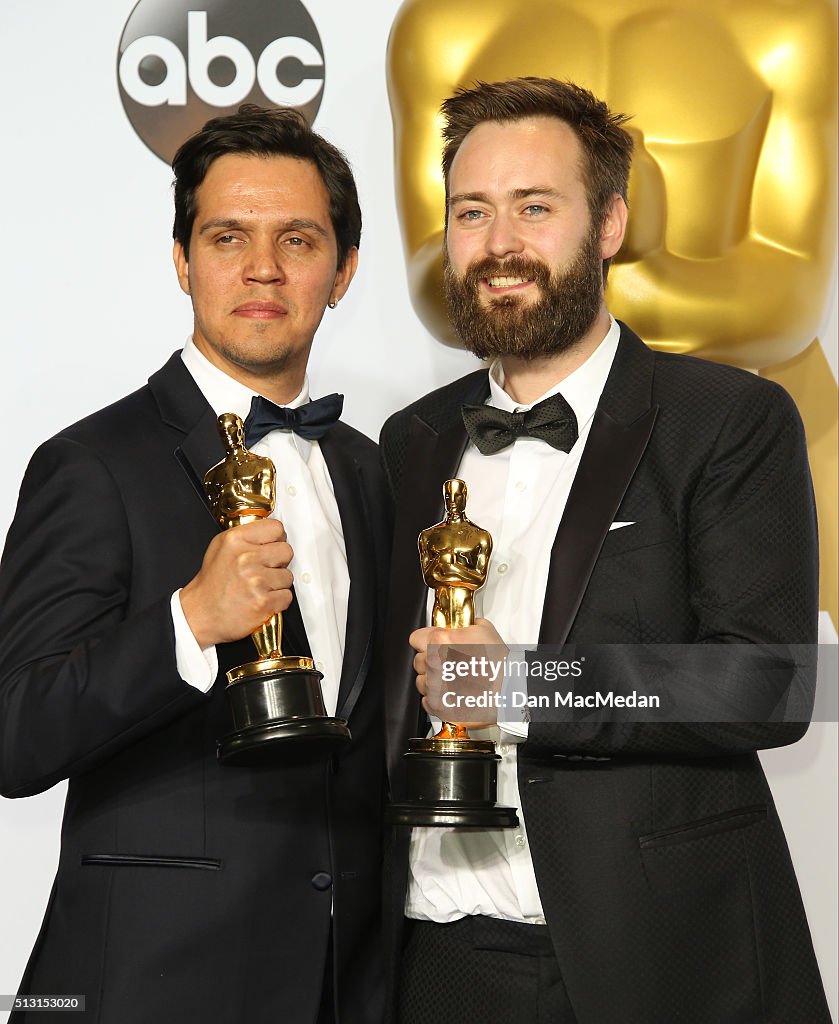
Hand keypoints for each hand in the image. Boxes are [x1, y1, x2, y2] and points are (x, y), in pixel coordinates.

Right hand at [180, 519, 293, 647]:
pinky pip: (287, 596)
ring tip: (259, 587)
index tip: (272, 547)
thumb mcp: (220, 547)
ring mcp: (256, 581)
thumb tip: (273, 533)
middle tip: (265, 569)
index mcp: (235, 540)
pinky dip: (277, 601)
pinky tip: (261, 599)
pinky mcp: (263, 602)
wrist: (201, 614)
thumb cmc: (211, 584)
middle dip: (279, 562)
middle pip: (286, 551)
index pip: (276, 528)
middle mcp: (246, 558)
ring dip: (277, 584)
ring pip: (288, 576)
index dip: (277, 539)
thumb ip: (246, 537)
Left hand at [409, 618, 506, 725]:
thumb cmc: (499, 663)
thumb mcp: (484, 629)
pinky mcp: (437, 706)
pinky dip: (438, 698)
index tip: (433, 644)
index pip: (416, 638)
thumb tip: (459, 626)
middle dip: (432, 661)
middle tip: (450, 663)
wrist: (509, 692)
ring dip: (433, 680)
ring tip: (453, 679)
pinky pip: (427, 700)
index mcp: (440, 641)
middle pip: (419, 660)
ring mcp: (434, 686)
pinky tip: (453, 692)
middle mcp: (433, 663)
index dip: (426, 641)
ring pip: (422, 681)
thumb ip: (464, 625)